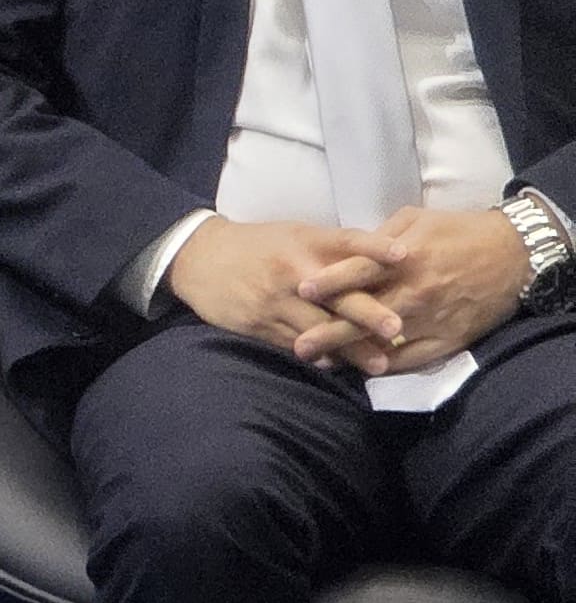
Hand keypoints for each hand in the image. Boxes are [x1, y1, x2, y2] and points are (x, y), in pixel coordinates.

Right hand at [168, 216, 402, 362]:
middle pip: (337, 294)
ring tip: (380, 364)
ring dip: (351, 348)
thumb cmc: (257, 245)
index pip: (346, 241)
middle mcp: (293, 272)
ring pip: (319, 328)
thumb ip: (333, 249)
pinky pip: (294, 343)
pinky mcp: (259, 324)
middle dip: (368, 314)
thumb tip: (382, 262)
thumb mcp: (294, 234)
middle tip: (398, 329)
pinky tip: (338, 367)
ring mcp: (276, 301)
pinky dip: (318, 356)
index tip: (405, 254)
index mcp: (305, 242)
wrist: (198, 258)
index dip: (375, 247)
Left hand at [293, 204, 528, 374]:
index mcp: (407, 257)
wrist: (517, 254)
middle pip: (364, 315)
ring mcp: (432, 319)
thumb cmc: (460, 231)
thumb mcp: (417, 220)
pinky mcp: (449, 339)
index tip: (301, 291)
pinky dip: (386, 366)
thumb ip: (379, 238)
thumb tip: (343, 251)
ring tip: (323, 364)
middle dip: (329, 333)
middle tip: (300, 348)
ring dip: (352, 355)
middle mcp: (417, 291)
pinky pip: (411, 360)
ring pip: (385, 343)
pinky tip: (363, 370)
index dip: (329, 282)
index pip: (359, 272)